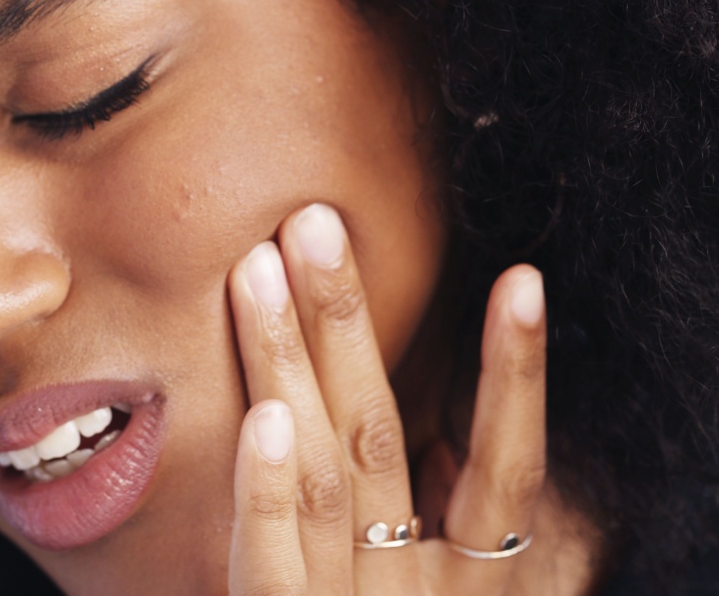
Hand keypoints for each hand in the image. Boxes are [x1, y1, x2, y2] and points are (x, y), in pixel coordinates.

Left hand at [227, 203, 546, 594]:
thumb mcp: (409, 585)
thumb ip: (417, 520)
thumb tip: (422, 430)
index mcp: (463, 582)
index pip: (508, 470)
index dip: (516, 377)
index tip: (522, 280)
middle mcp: (416, 593)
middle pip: (383, 443)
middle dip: (349, 325)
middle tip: (314, 223)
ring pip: (327, 481)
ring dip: (291, 364)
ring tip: (259, 269)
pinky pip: (273, 568)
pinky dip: (271, 491)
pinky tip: (265, 417)